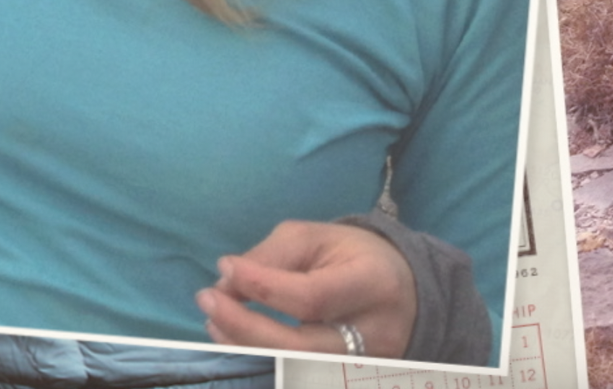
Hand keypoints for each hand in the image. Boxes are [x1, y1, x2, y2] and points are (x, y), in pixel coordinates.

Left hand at [197, 219, 415, 359]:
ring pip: (296, 369)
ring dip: (245, 347)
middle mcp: (374, 334)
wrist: (406, 289)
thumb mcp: (314, 237)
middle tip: (206, 300)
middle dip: (243, 326)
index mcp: (372, 284)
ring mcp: (365, 366)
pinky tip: (236, 340)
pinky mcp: (349, 379)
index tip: (225, 267)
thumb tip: (226, 283)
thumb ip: (269, 257)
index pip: (310, 297)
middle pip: (301, 348)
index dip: (261, 286)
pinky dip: (261, 360)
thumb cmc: (353, 255)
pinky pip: (299, 375)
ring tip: (214, 321)